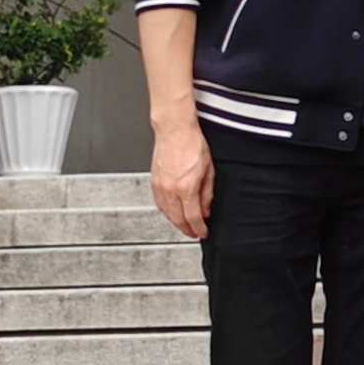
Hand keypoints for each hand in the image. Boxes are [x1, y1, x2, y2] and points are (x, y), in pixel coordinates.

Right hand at [149, 123, 213, 241]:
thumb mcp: (209, 170)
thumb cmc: (192, 144)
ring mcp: (160, 186)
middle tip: (194, 233)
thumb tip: (206, 209)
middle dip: (187, 229)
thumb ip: (207, 193)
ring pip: (167, 213)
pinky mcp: (154, 181)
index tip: (203, 232)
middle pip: (178, 219)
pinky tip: (172, 213)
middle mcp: (171, 189)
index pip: (193, 217)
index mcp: (186, 187)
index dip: (199, 228)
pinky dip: (166, 212)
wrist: (174, 130)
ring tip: (185, 226)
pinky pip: (159, 203)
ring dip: (176, 222)